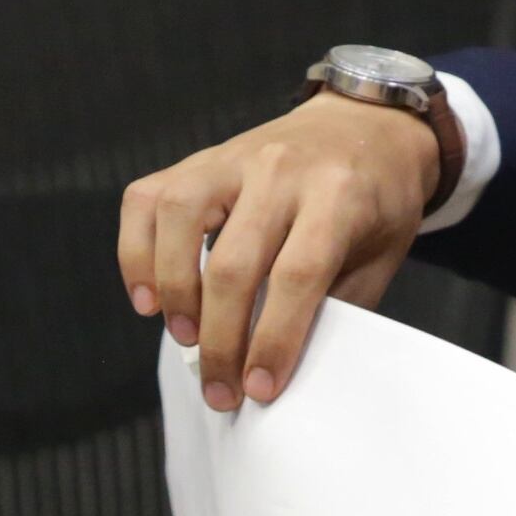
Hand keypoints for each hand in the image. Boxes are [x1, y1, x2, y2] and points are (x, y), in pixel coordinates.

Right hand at [117, 91, 440, 411]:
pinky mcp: (197, 160)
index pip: (298, 274)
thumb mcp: (378, 256)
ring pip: (179, 220)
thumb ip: (336, 307)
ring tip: (185, 340)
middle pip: (234, 262)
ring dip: (175, 293)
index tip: (260, 388)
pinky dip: (137, 253)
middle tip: (221, 391)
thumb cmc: (373, 201)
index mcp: (338, 194)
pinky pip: (147, 201)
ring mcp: (231, 158)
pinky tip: (150, 299)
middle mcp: (280, 169)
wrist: (362, 125)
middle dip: (220, 340)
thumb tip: (283, 370)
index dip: (274, 339)